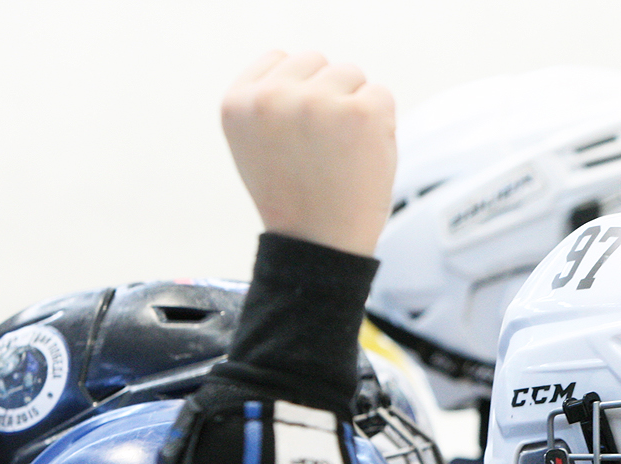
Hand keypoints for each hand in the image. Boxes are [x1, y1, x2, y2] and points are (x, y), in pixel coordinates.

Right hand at [221, 51, 395, 256]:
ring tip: (343, 152)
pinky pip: (382, 95)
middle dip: (329, 96)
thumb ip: (272, 102)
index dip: (300, 93)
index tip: (302, 133)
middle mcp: (271, 97)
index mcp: (238, 102)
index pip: (280, 59)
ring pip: (351, 73)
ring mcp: (316, 102)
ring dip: (356, 107)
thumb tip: (308, 67)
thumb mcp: (259, 144)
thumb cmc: (298, 200)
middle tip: (326, 147)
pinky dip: (382, 123)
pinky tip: (364, 155)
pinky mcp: (360, 113)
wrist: (320, 246)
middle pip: (318, 63)